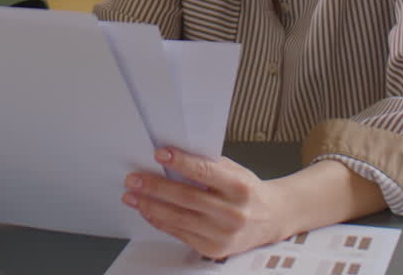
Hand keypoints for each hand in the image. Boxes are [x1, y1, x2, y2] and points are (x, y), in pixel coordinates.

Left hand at [123, 148, 289, 258]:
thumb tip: (171, 157)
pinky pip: (180, 233)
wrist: (270, 219)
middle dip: (155, 187)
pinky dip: (160, 221)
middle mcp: (233, 213)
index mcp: (240, 187)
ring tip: (132, 195)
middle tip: (134, 179)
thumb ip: (208, 165)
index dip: (180, 163)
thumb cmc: (247, 191)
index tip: (159, 154)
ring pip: (179, 218)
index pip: (205, 172)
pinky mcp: (213, 249)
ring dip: (150, 206)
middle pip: (187, 198)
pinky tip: (147, 210)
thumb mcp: (235, 171)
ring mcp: (223, 234)